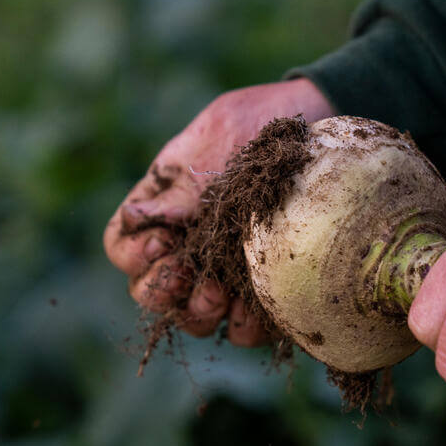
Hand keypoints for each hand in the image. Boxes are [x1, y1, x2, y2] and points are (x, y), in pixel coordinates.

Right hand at [103, 78, 333, 342]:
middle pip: (149, 289)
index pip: (122, 243)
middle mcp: (187, 242)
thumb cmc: (263, 121)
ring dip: (198, 315)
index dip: (132, 254)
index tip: (162, 244)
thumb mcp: (221, 139)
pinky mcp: (264, 286)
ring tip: (220, 297)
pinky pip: (244, 326)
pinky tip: (259, 310)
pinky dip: (245, 327)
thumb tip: (139, 218)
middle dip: (162, 292)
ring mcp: (225, 268)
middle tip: (188, 279)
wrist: (323, 118)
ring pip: (193, 315)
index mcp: (163, 204)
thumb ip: (186, 184)